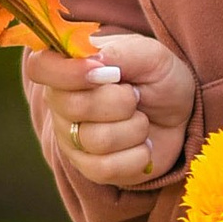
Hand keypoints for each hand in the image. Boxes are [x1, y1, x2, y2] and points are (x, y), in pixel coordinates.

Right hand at [23, 33, 197, 187]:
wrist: (183, 113)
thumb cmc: (158, 77)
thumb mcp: (148, 53)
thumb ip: (118, 53)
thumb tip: (92, 63)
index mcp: (67, 68)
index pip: (40, 67)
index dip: (68, 72)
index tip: (109, 73)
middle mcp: (61, 104)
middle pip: (73, 106)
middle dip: (121, 101)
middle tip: (136, 95)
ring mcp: (72, 139)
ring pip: (96, 140)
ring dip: (135, 128)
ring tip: (141, 119)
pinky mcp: (90, 168)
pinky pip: (105, 168)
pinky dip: (138, 155)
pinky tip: (143, 144)